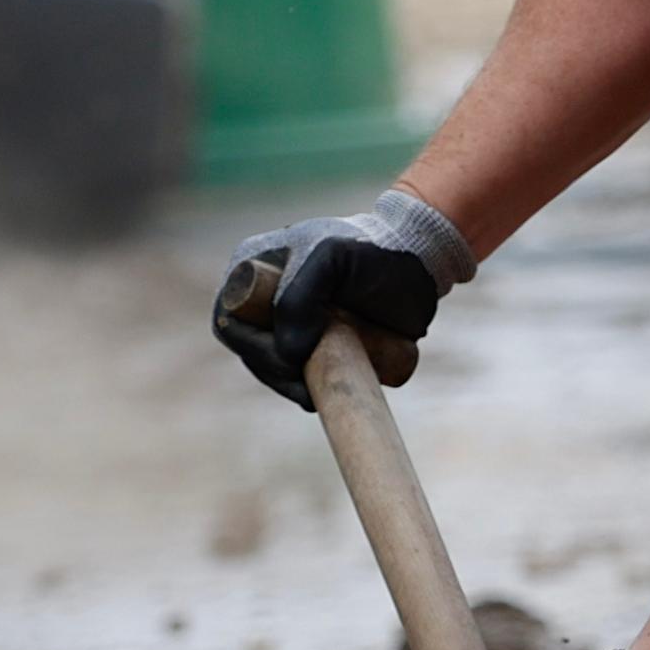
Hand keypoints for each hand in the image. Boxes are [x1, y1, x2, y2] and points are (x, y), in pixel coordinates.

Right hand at [211, 189, 474, 409]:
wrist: (418, 265)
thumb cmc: (371, 251)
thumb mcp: (331, 258)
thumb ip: (299, 297)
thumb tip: (287, 352)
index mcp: (254, 268)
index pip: (230, 316)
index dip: (251, 344)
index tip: (289, 356)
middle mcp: (264, 299)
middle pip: (249, 349)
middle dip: (273, 371)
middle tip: (306, 381)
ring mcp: (289, 326)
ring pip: (271, 369)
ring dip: (289, 386)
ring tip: (316, 392)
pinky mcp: (315, 349)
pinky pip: (298, 379)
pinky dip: (305, 392)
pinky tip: (320, 397)